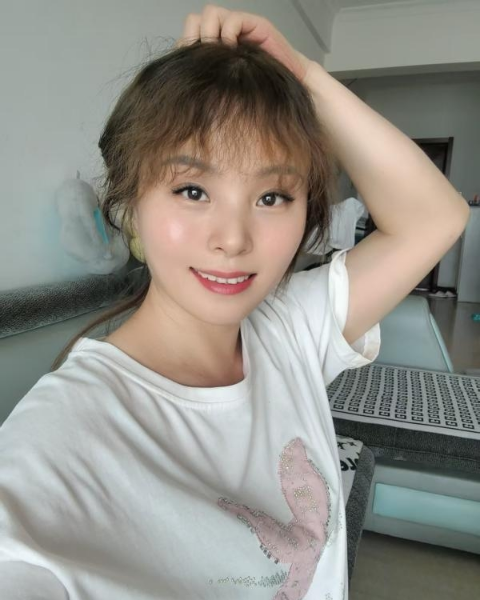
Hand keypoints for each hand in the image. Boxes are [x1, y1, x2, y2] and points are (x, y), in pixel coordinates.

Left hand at [177, 4, 313, 83]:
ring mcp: (239, 28)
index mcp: (213, 48)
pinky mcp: (254, 25)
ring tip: (218, 53)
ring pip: (210, 14)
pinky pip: (232, 20)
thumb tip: (185, 77)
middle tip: (203, 59)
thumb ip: (208, 79)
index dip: (185, 48)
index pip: (188, 36)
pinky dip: (229, 34)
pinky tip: (234, 50)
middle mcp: (224, 34)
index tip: (190, 68)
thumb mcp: (226, 88)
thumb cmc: (259, 91)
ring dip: (210, 34)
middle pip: (194, 20)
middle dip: (195, 39)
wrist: (290, 87)